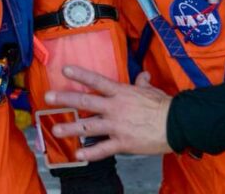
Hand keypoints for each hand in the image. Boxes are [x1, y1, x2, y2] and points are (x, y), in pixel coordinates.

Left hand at [44, 67, 172, 160]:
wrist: (176, 124)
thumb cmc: (164, 106)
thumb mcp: (151, 90)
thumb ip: (142, 82)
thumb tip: (143, 75)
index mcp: (120, 92)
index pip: (96, 81)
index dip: (80, 75)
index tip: (64, 70)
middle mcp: (114, 107)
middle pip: (85, 102)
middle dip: (65, 99)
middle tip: (48, 97)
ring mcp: (116, 126)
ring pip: (88, 127)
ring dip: (71, 128)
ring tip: (55, 128)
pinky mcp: (122, 143)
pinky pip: (103, 149)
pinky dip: (90, 153)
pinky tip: (78, 155)